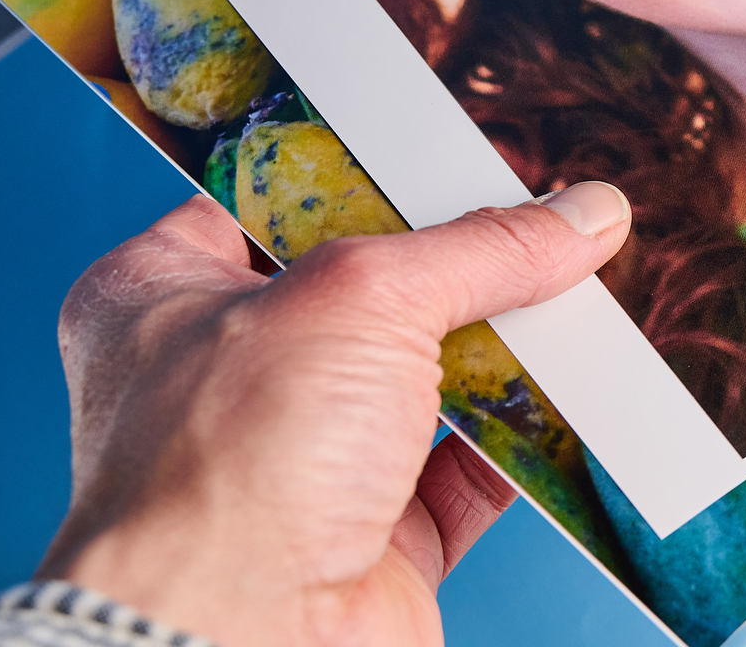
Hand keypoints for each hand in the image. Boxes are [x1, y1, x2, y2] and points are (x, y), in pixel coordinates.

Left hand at [35, 181, 631, 646]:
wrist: (241, 646)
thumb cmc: (225, 472)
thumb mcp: (360, 298)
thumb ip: (478, 249)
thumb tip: (579, 215)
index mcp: (166, 296)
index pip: (271, 199)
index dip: (360, 170)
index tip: (445, 149)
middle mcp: (231, 378)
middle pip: (373, 290)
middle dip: (457, 266)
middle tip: (533, 225)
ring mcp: (307, 459)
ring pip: (433, 377)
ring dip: (507, 350)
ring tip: (574, 298)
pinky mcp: (379, 532)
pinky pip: (477, 466)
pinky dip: (533, 436)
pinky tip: (579, 394)